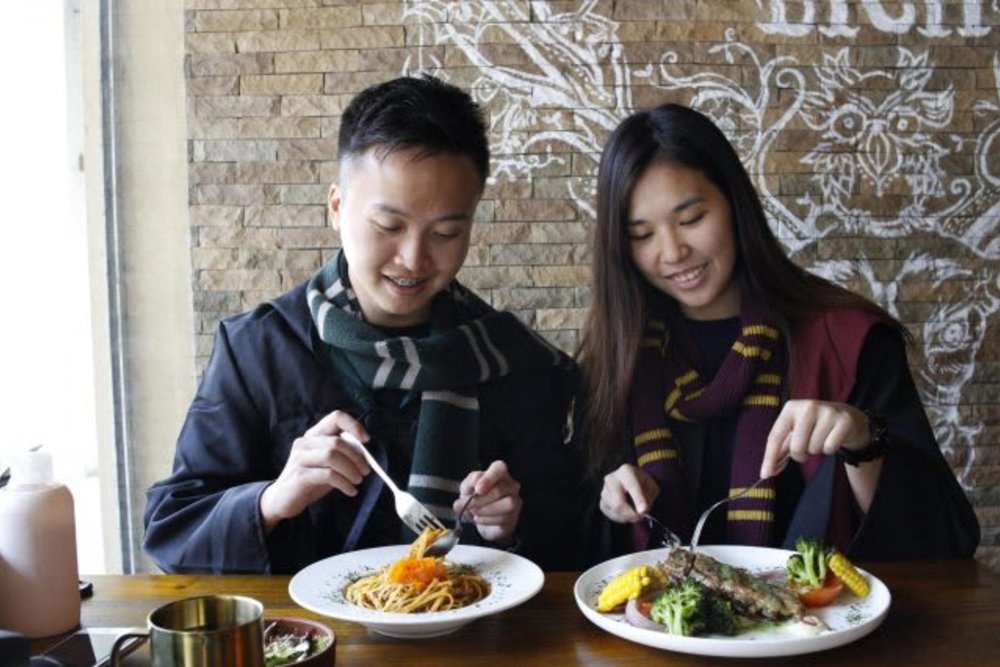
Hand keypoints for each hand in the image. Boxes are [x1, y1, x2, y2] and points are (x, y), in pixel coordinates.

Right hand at [260, 410, 371, 532]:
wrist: (282, 499)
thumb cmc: (310, 479)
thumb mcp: (327, 464)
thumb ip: (341, 454)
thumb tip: (365, 453)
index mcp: (313, 435)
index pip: (335, 417)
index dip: (354, 425)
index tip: (366, 440)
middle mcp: (305, 443)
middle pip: (337, 442)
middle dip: (357, 457)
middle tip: (366, 471)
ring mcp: (300, 458)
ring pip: (332, 456)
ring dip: (351, 470)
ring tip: (358, 481)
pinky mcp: (300, 476)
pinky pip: (328, 475)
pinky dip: (344, 483)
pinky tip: (351, 490)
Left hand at [453, 460, 521, 544]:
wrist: (477, 517)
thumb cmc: (474, 498)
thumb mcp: (467, 488)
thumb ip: (470, 482)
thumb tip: (476, 479)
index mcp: (499, 473)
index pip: (499, 468)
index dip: (489, 478)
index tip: (478, 489)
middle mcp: (511, 485)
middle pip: (499, 490)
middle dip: (479, 500)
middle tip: (467, 505)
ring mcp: (515, 501)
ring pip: (507, 504)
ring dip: (485, 510)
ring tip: (474, 512)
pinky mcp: (513, 518)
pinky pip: (503, 519)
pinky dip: (486, 520)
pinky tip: (479, 518)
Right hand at [599, 463, 659, 523]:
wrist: (631, 482)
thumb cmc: (643, 483)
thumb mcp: (652, 486)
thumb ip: (649, 497)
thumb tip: (642, 510)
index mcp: (626, 471)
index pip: (631, 486)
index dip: (638, 499)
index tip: (643, 511)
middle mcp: (611, 479)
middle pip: (618, 503)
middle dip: (631, 514)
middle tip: (640, 517)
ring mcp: (604, 491)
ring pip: (615, 510)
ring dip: (627, 516)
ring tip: (635, 513)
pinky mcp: (602, 502)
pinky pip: (610, 514)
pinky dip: (621, 518)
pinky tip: (626, 514)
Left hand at [761, 400, 870, 477]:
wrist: (846, 418)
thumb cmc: (814, 428)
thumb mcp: (795, 433)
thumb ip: (780, 450)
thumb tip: (767, 471)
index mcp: (790, 408)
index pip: (775, 436)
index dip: (769, 457)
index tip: (765, 474)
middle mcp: (808, 406)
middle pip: (796, 447)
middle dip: (800, 455)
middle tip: (807, 447)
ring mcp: (827, 412)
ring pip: (814, 449)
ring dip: (816, 450)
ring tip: (821, 439)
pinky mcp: (844, 421)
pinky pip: (830, 448)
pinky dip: (830, 449)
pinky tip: (833, 438)